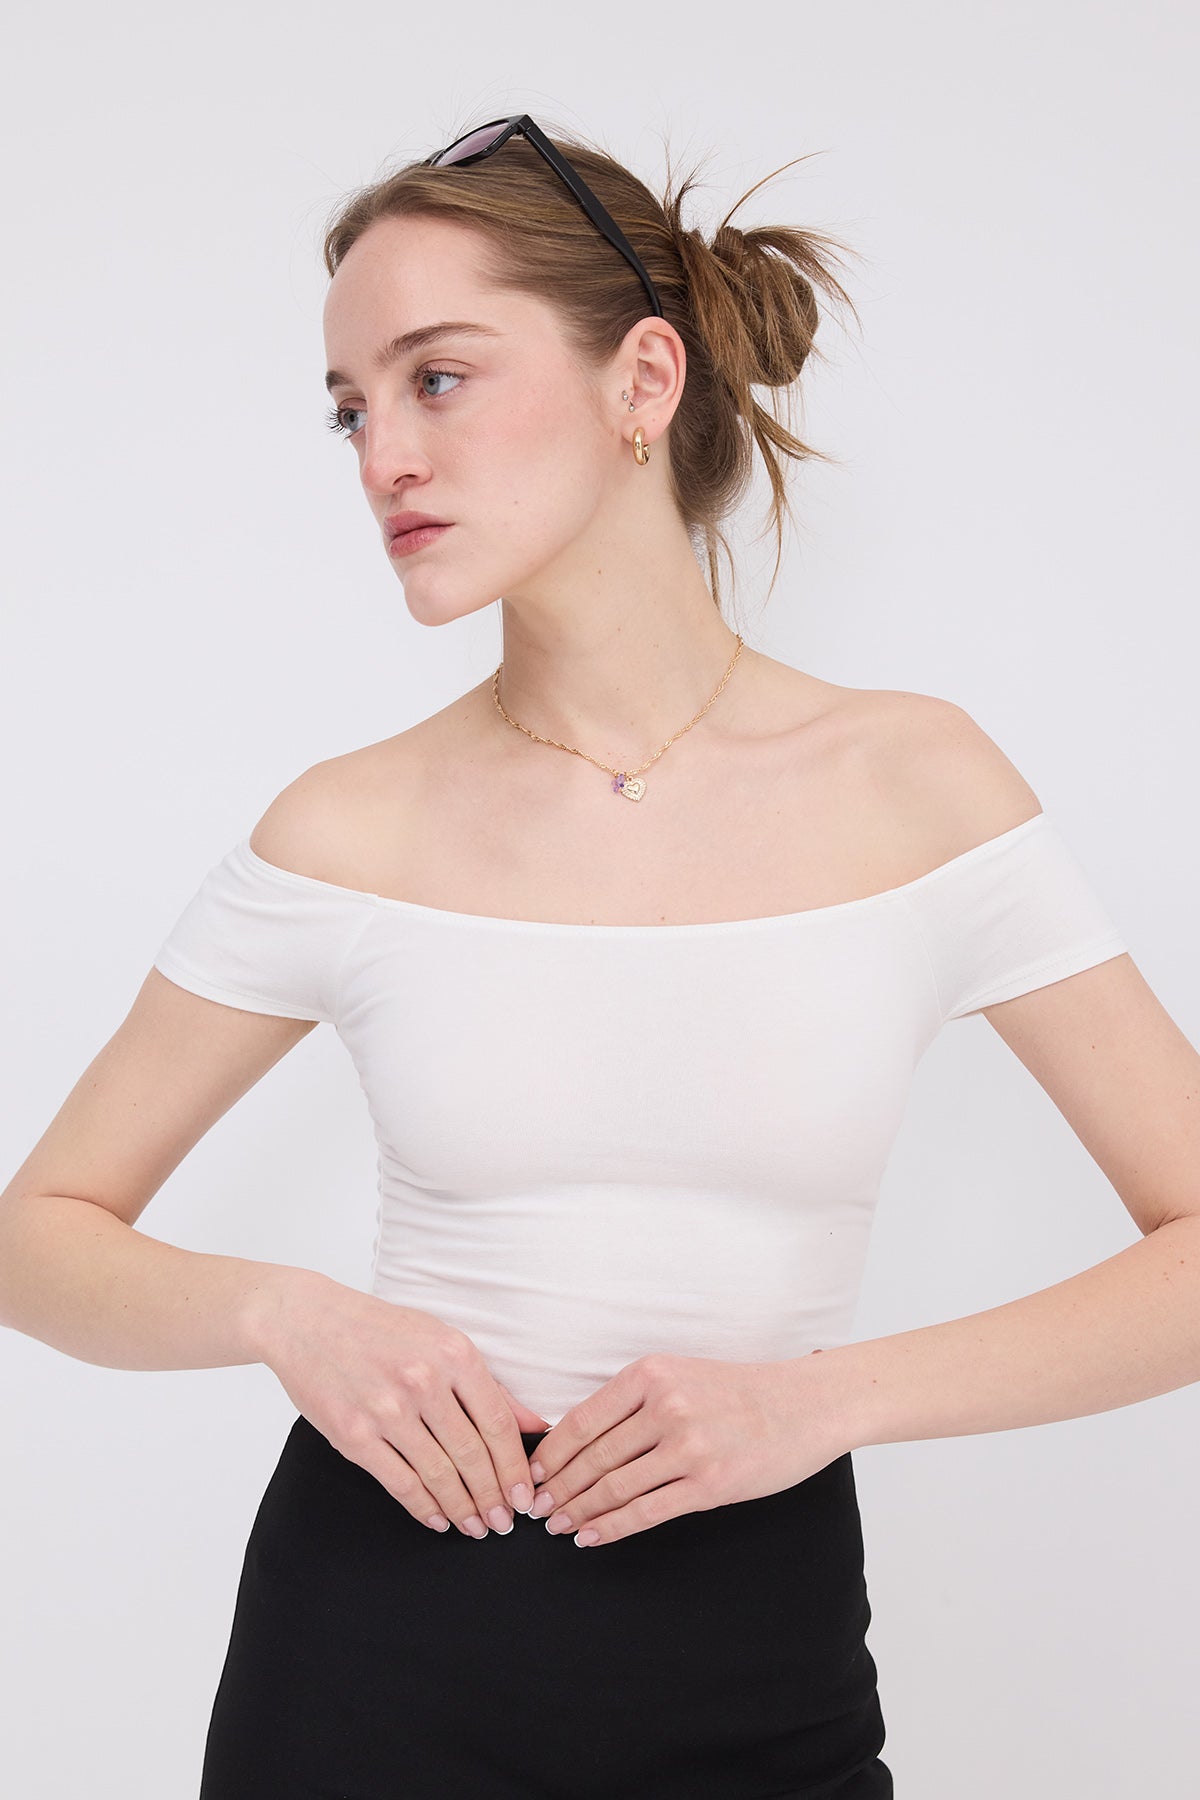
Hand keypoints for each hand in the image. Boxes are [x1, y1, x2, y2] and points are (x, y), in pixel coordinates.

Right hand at [261, 1268, 550, 1538]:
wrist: (306, 1320)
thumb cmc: (378, 1328)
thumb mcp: (440, 1339)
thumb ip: (488, 1385)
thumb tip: (534, 1424)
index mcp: (453, 1353)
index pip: (497, 1422)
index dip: (515, 1467)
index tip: (525, 1496)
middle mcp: (424, 1381)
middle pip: (471, 1454)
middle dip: (493, 1497)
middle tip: (505, 1524)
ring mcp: (387, 1410)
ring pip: (438, 1474)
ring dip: (462, 1509)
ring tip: (477, 1527)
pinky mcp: (354, 1434)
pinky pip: (399, 1482)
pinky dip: (423, 1508)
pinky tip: (437, 1520)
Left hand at [525, 1350, 844, 1546]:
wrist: (804, 1404)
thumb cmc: (739, 1391)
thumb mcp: (680, 1374)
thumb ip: (634, 1401)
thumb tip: (578, 1438)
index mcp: (651, 1374)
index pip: (583, 1419)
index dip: (550, 1453)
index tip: (530, 1474)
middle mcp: (666, 1406)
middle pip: (593, 1457)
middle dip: (558, 1488)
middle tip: (534, 1509)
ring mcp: (688, 1446)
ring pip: (614, 1487)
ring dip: (578, 1511)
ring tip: (558, 1526)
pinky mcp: (709, 1483)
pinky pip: (647, 1512)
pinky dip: (612, 1528)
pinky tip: (592, 1537)